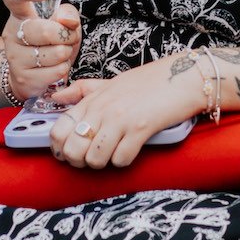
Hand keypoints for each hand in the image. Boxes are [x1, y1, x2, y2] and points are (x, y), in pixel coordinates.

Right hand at [0, 0, 81, 101]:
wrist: (29, 75)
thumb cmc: (48, 43)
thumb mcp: (61, 23)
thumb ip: (67, 14)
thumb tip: (67, 21)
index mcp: (19, 14)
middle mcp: (12, 34)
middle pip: (44, 31)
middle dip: (66, 35)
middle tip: (69, 37)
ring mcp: (15, 57)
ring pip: (54, 53)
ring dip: (67, 52)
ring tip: (62, 52)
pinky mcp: (23, 77)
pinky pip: (56, 71)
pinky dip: (64, 68)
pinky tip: (57, 66)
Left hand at [46, 59, 203, 169]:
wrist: (183, 76)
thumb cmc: (149, 81)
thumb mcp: (110, 82)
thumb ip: (82, 90)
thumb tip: (56, 97)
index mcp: (92, 99)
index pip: (58, 129)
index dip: (59, 148)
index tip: (69, 152)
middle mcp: (102, 109)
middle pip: (72, 149)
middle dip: (79, 161)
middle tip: (92, 158)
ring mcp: (120, 119)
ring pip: (94, 159)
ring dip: (103, 163)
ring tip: (113, 154)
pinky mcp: (140, 129)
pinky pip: (121, 159)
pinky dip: (124, 160)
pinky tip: (131, 150)